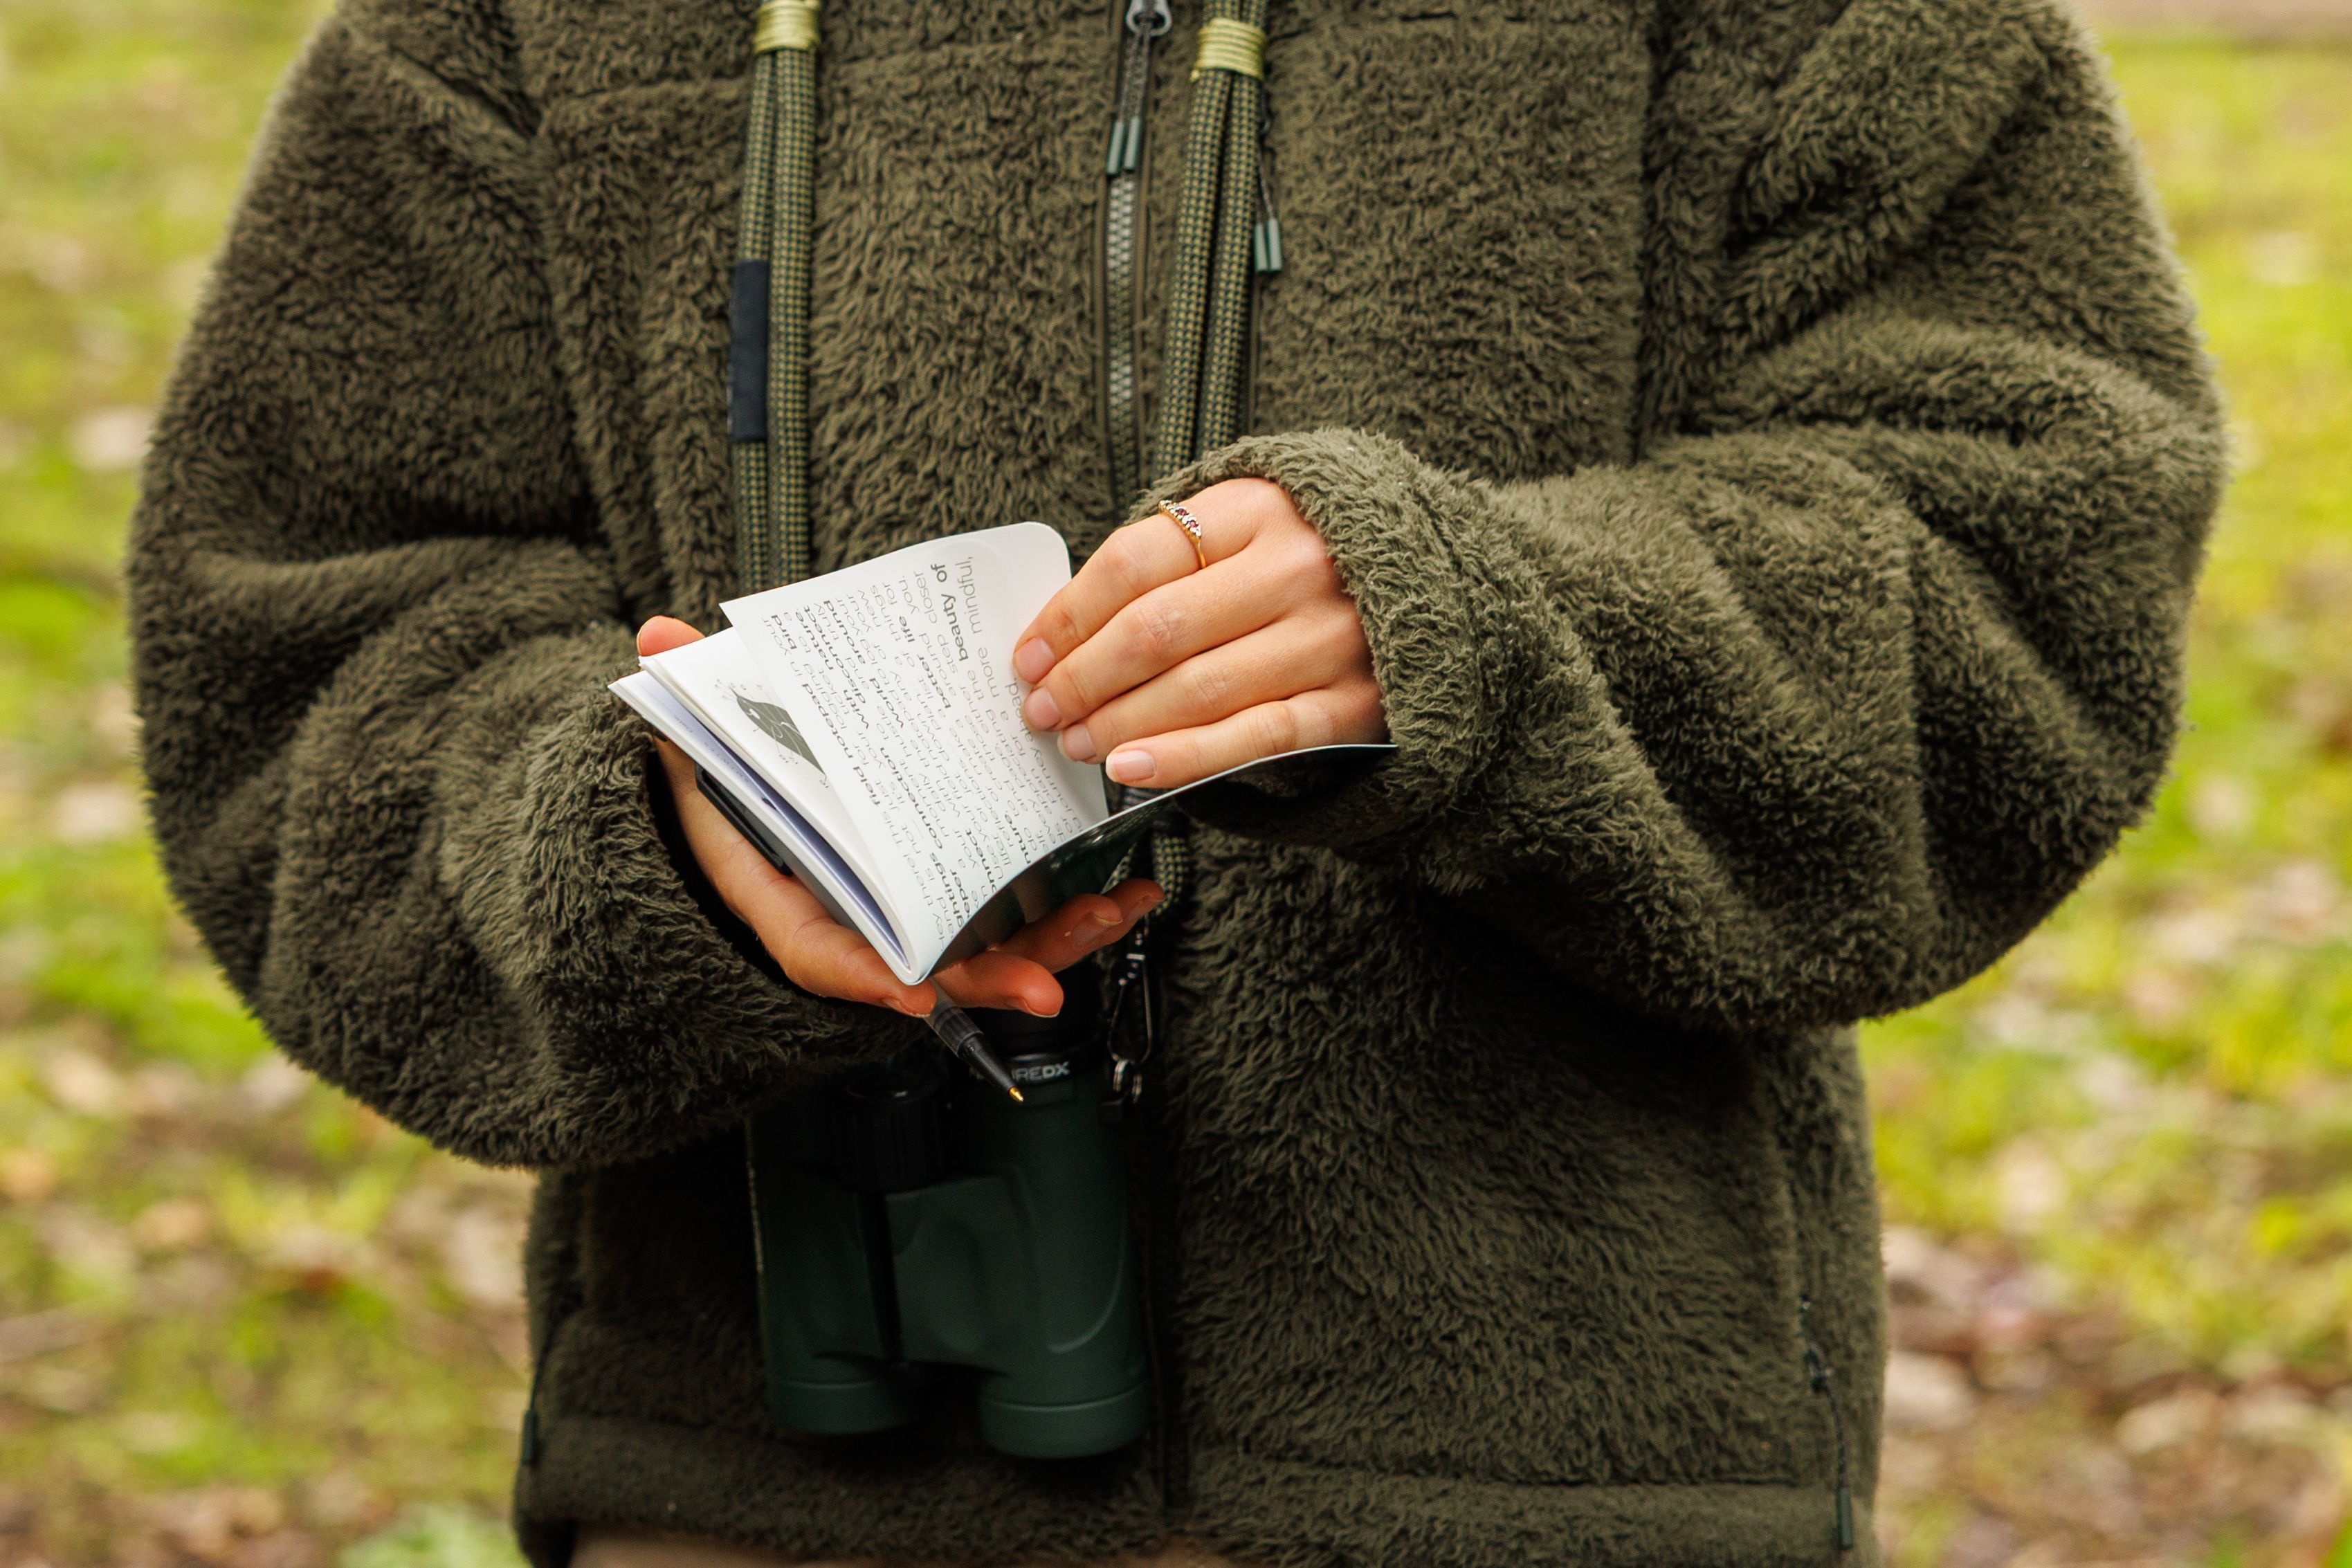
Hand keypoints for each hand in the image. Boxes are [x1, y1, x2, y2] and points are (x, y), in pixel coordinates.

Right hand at [637, 617, 1160, 1017]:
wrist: (753, 804)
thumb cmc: (735, 785)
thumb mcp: (702, 743)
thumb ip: (685, 697)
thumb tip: (656, 638)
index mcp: (794, 902)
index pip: (826, 954)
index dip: (868, 975)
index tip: (913, 993)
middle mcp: (867, 923)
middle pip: (933, 971)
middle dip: (991, 980)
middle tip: (1043, 988)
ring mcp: (922, 916)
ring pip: (994, 953)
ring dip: (1059, 944)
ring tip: (1113, 915)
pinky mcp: (969, 898)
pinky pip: (1027, 921)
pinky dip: (1077, 912)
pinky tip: (1130, 894)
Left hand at [1012, 478, 1386, 788]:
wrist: (1441, 583)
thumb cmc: (1312, 557)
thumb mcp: (1247, 524)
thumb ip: (1170, 560)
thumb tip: (1062, 632)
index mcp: (1259, 506)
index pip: (1135, 561)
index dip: (1068, 615)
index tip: (1029, 656)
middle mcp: (1298, 565)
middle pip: (1159, 628)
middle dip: (1084, 677)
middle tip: (1042, 709)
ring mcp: (1331, 635)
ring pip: (1201, 687)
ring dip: (1122, 723)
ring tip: (1078, 742)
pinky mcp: (1353, 701)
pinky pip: (1257, 737)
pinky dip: (1187, 757)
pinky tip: (1135, 769)